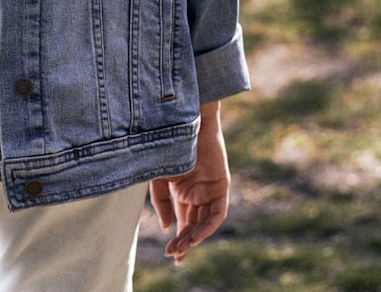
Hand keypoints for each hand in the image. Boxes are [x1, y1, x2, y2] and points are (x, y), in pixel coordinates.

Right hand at [150, 101, 229, 264]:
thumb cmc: (168, 146)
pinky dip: (208, 225)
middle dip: (185, 243)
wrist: (182, 123)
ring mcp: (211, 190)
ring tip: (182, 248)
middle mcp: (198, 194)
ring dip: (194, 237)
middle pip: (194, 226)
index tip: (169, 254)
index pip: (184, 222)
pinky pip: (217, 212)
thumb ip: (162, 202)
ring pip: (205, 222)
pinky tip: (195, 235)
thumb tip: (168, 227)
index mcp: (183, 192)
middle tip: (174, 256)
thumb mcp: (159, 178)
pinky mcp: (221, 185)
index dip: (178, 240)